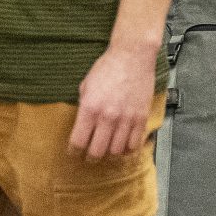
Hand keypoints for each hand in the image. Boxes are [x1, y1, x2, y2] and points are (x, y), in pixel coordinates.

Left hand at [69, 43, 157, 158]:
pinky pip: (134, 143)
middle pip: (97, 151)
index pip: (78, 140)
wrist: (132, 58)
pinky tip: (122, 148)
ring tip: (105, 153)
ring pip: (117, 151)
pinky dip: (127, 150)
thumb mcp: (85, 86)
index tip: (73, 153)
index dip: (74, 151)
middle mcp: (108, 117)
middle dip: (91, 158)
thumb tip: (81, 124)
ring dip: (109, 155)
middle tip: (89, 158)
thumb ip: (83, 107)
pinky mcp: (141, 118)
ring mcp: (126, 119)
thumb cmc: (107, 68)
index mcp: (90, 108)